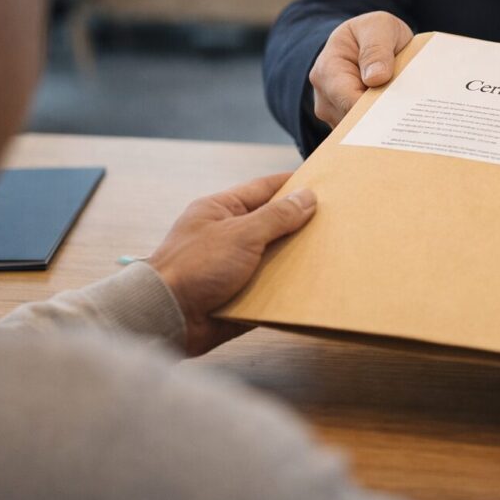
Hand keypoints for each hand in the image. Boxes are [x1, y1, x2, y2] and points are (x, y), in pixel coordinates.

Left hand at [147, 173, 316, 356]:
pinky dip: (286, 288)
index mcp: (221, 210)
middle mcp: (227, 235)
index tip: (323, 183)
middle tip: (334, 222)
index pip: (264, 189)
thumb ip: (277, 216)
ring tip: (329, 253)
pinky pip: (269, 288)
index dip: (292, 185)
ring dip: (295, 259)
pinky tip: (311, 286)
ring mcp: (232, 266)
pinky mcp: (238, 295)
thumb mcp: (241, 234)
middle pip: (272, 224)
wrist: (165, 316)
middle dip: (299, 225)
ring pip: (273, 257)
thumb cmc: (193, 267)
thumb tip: (307, 198)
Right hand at [310, 11, 413, 127]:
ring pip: (359, 132)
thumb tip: (375, 78)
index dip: (374, 110)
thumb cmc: (373, 33)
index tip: (400, 111)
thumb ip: (377, 48)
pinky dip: (382, 128)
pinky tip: (400, 121)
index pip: (348, 101)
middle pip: (353, 121)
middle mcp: (325, 97)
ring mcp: (334, 114)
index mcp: (328, 70)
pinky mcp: (347, 124)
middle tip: (411, 117)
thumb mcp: (379, 27)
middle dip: (381, 119)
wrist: (368, 42)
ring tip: (407, 115)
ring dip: (383, 125)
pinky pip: (364, 134)